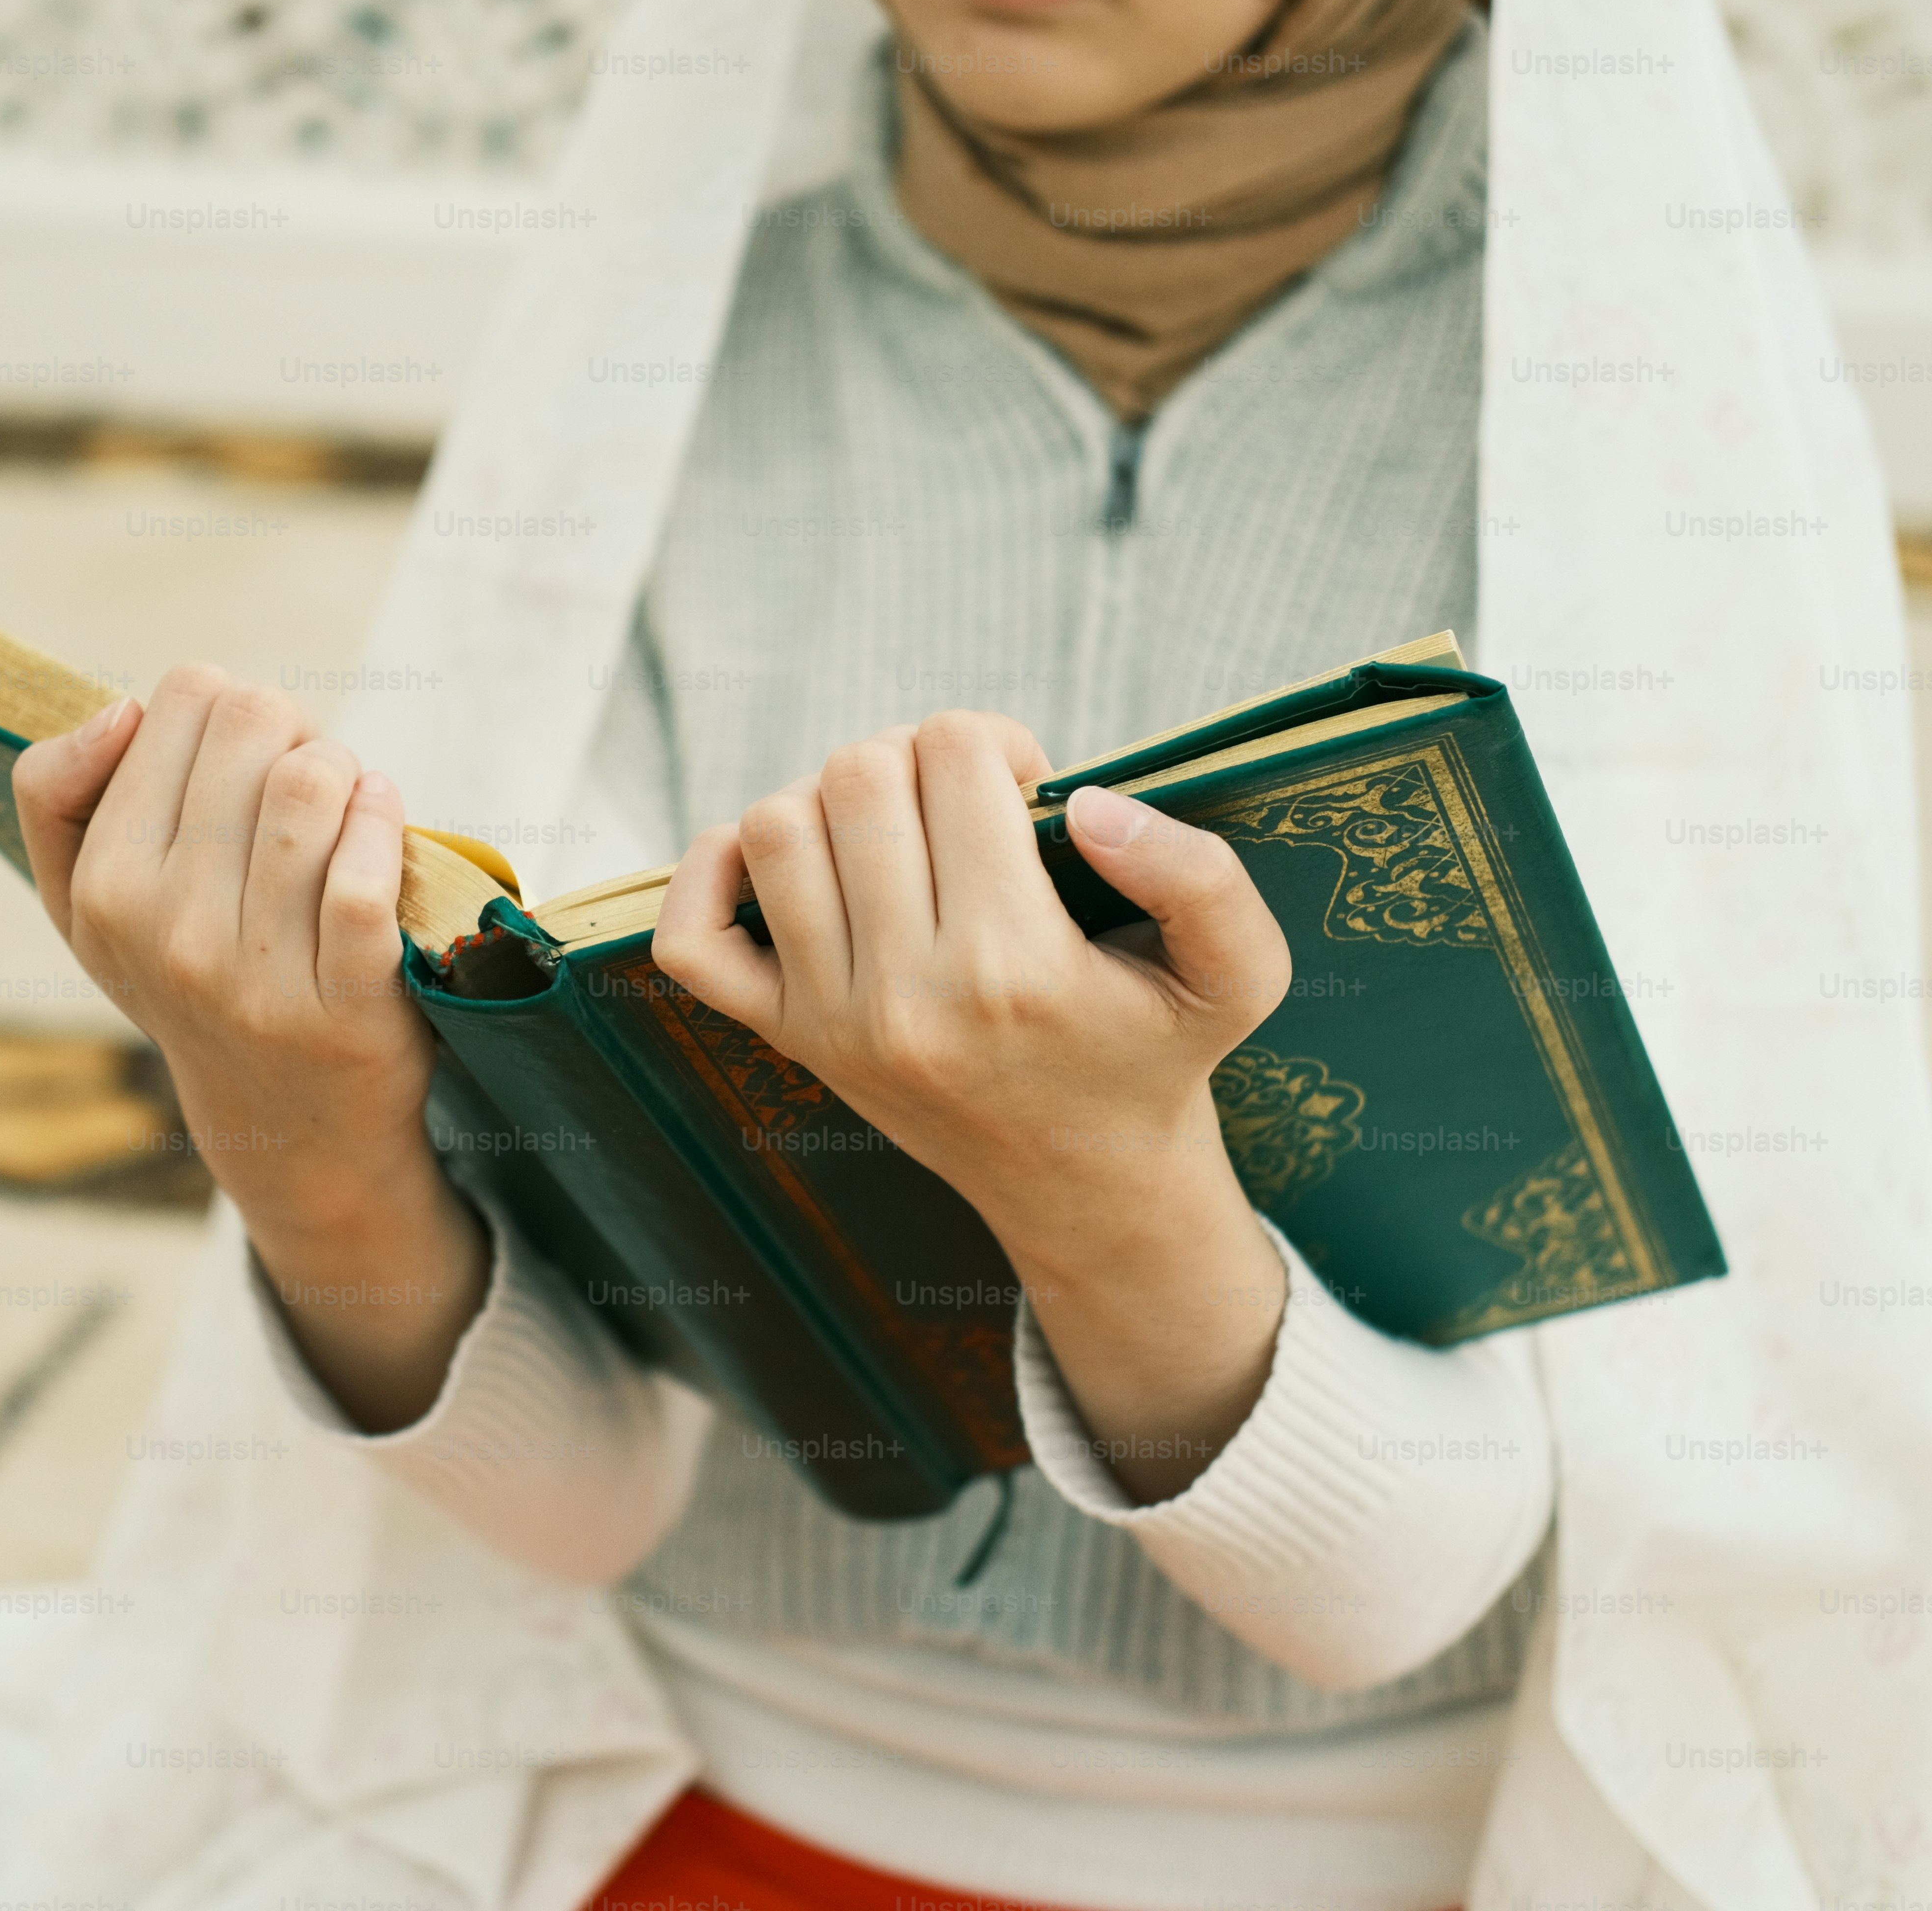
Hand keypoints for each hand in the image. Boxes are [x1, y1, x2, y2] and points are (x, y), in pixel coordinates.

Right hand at [13, 665, 483, 1428]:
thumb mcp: (86, 904)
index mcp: (105, 887)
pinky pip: (367, 869)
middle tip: (304, 785)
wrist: (288, 1127)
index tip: (242, 765)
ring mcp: (259, 971)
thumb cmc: (189, 980)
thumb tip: (117, 710)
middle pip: (254, 719)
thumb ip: (56, 793)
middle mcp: (170, 929)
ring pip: (313, 782)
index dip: (227, 710)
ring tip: (349, 805)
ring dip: (348, 772)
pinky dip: (386, 822)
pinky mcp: (348, 998)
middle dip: (294, 730)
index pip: (182, 696)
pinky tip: (383, 824)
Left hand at [650, 712, 1294, 1498]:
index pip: (956, 755)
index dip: (997, 744)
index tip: (1026, 790)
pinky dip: (713, 874)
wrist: (1089, 1187)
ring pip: (775, 828)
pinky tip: (786, 863)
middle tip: (963, 804)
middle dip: (915, 758)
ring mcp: (833, 1022)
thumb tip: (1087, 802)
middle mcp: (908, 995)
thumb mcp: (1239, 974)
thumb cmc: (1157, 1058)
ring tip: (896, 831)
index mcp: (1014, 966)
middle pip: (859, 775)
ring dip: (832, 800)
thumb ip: (1200, 876)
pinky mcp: (789, 1041)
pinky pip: (692, 939)